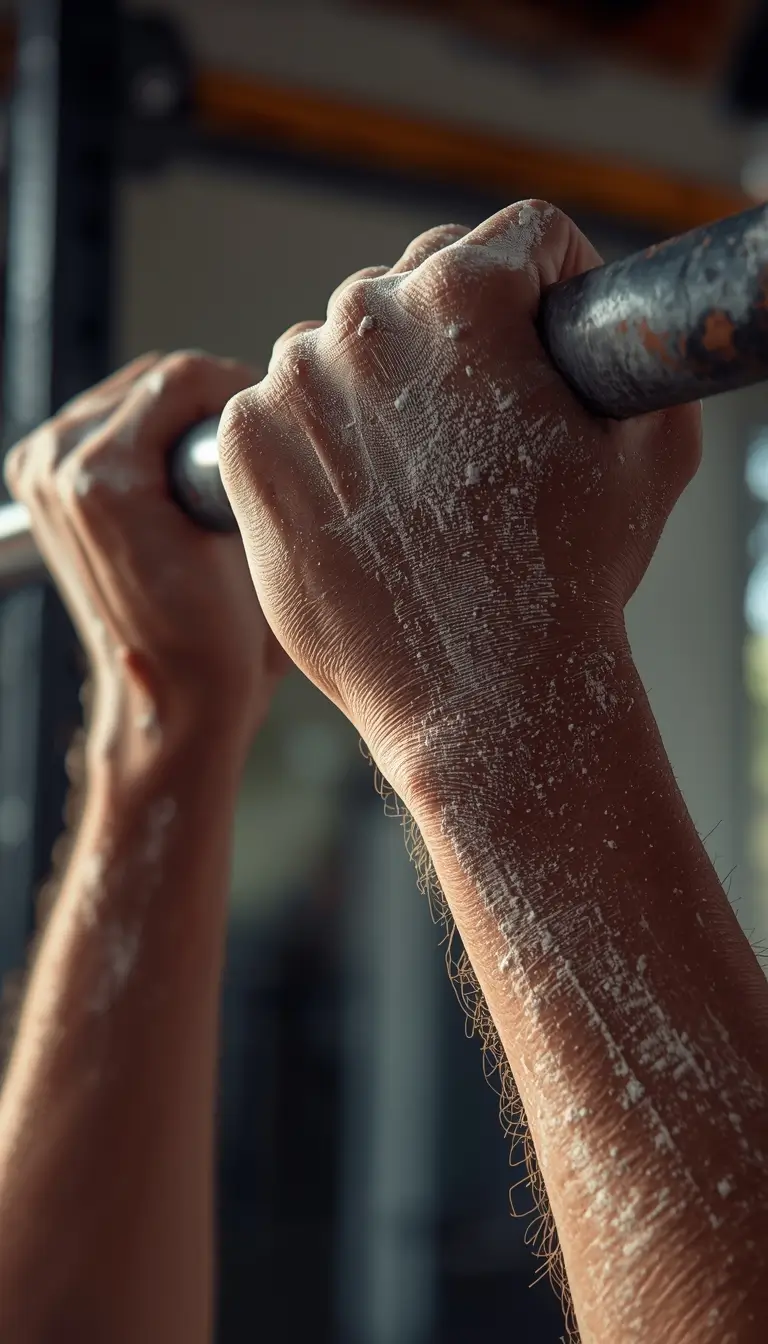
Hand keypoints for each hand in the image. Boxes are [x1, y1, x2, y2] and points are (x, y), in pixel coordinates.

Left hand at [4, 352, 288, 763]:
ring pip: (129, 398)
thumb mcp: (248, 538)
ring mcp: (42, 473)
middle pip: (152, 381)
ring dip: (177, 419)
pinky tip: (176, 479)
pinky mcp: (42, 485)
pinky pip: (105, 426)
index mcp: (102, 476)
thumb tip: (262, 404)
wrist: (172, 692)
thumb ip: (239, 454)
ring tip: (215, 470)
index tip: (275, 419)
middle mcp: (58, 466)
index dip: (240, 390)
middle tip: (253, 449)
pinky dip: (145, 438)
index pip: (182, 376)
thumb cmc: (216, 637)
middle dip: (207, 405)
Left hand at [218, 203, 700, 806]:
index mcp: (467, 293)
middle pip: (416, 288)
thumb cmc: (571, 577)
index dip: (547, 289)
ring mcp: (294, 382)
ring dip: (376, 392)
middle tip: (478, 434)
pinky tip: (362, 503)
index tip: (543, 349)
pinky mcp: (248, 447)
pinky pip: (282, 410)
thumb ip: (630, 351)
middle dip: (454, 344)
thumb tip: (603, 322)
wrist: (481, 691)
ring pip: (341, 350)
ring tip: (417, 483)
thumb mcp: (651, 448)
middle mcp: (366, 317)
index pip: (513, 240)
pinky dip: (317, 444)